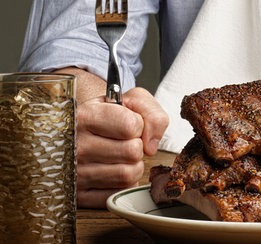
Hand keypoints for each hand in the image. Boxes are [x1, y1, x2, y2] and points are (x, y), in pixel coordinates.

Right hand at [75, 87, 168, 207]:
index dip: (138, 124)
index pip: (131, 125)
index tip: (126, 123)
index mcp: (84, 116)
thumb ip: (151, 113)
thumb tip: (151, 146)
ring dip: (132, 166)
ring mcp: (73, 172)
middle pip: (132, 152)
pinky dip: (122, 184)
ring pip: (128, 175)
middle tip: (122, 141)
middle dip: (136, 146)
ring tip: (119, 156)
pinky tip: (111, 171)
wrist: (79, 132)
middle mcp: (75, 145)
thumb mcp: (129, 100)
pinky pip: (118, 193)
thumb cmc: (107, 116)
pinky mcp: (78, 195)